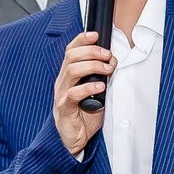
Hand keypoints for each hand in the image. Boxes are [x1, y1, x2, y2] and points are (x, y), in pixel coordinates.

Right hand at [54, 30, 112, 156]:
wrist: (75, 138)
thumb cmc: (84, 115)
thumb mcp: (95, 91)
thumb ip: (100, 76)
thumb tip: (111, 62)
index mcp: (68, 76)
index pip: (70, 51)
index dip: (81, 40)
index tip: (95, 35)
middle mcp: (62, 82)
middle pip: (71, 57)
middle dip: (91, 51)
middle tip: (107, 55)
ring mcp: (62, 94)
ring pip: (72, 71)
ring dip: (92, 66)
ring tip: (107, 70)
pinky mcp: (65, 108)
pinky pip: (73, 93)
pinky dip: (88, 87)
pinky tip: (100, 87)